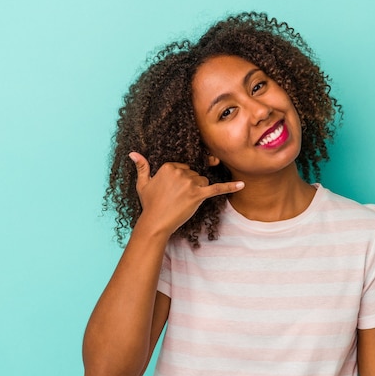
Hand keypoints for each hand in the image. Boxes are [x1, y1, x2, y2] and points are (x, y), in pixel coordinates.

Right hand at [129, 152, 243, 234]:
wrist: (155, 223)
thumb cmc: (149, 204)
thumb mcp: (143, 184)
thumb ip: (141, 166)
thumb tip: (132, 153)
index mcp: (169, 166)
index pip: (183, 167)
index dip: (180, 180)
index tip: (172, 191)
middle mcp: (180, 171)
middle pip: (195, 174)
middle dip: (189, 186)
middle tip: (177, 198)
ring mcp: (190, 183)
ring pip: (203, 181)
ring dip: (198, 190)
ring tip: (184, 201)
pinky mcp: (198, 195)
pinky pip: (216, 188)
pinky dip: (230, 187)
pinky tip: (242, 185)